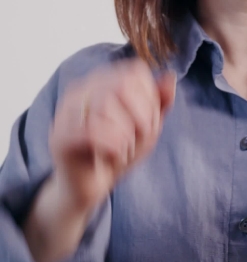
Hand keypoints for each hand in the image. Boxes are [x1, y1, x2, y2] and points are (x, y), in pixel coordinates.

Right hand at [49, 59, 176, 213]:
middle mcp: (80, 91)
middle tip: (139, 139)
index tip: (148, 124)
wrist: (89, 187)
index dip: (151, 99)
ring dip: (127, 134)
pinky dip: (114, 146)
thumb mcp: (146, 129)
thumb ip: (158, 103)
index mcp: (100, 82)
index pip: (134, 73)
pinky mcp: (60, 137)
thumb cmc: (116, 154)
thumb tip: (170, 77)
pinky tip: (116, 156)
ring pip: (107, 105)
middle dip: (142, 116)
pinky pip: (92, 131)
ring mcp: (66, 112)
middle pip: (123, 85)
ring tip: (125, 150)